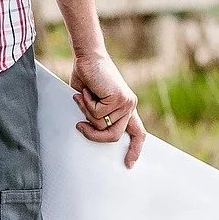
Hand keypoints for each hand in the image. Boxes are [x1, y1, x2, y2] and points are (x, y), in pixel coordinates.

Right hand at [69, 49, 146, 167]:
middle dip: (94, 134)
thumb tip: (91, 131)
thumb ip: (97, 116)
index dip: (134, 150)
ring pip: (102, 125)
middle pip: (113, 136)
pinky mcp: (119, 98)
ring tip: (86, 95)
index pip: (138, 132)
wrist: (88, 56)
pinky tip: (89, 90)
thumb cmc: (87, 76)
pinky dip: (87, 103)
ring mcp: (126, 102)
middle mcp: (129, 106)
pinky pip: (97, 114)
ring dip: (87, 111)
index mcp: (126, 108)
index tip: (128, 164)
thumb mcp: (92, 102)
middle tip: (80, 126)